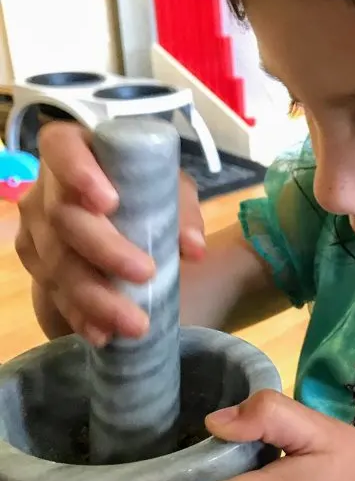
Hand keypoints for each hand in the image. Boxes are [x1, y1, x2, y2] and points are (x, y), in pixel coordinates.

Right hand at [15, 120, 204, 345]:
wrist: (124, 218)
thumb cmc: (144, 191)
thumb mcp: (169, 188)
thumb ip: (182, 210)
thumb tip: (192, 248)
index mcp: (74, 150)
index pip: (60, 147)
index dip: (78, 172)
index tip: (109, 201)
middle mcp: (45, 188)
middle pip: (63, 218)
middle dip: (104, 251)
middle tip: (146, 274)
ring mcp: (35, 230)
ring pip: (56, 264)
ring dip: (94, 297)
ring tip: (134, 323)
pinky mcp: (37, 266)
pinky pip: (52, 293)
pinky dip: (80, 315)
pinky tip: (102, 334)